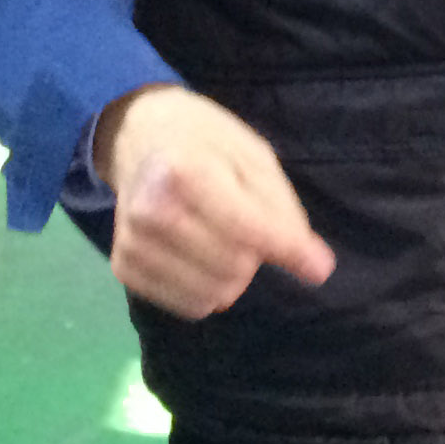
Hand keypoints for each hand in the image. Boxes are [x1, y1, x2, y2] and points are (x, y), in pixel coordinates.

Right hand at [95, 86, 336, 319]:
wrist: (140, 137)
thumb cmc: (206, 143)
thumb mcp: (254, 157)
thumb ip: (285, 213)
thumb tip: (317, 269)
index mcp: (183, 172)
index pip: (248, 230)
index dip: (289, 249)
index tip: (320, 266)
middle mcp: (150, 212)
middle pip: (235, 268)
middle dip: (254, 254)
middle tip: (242, 223)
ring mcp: (133, 244)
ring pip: (214, 295)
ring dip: (232, 276)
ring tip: (219, 238)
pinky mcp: (124, 269)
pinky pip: (190, 306)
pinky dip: (207, 289)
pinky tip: (197, 255)